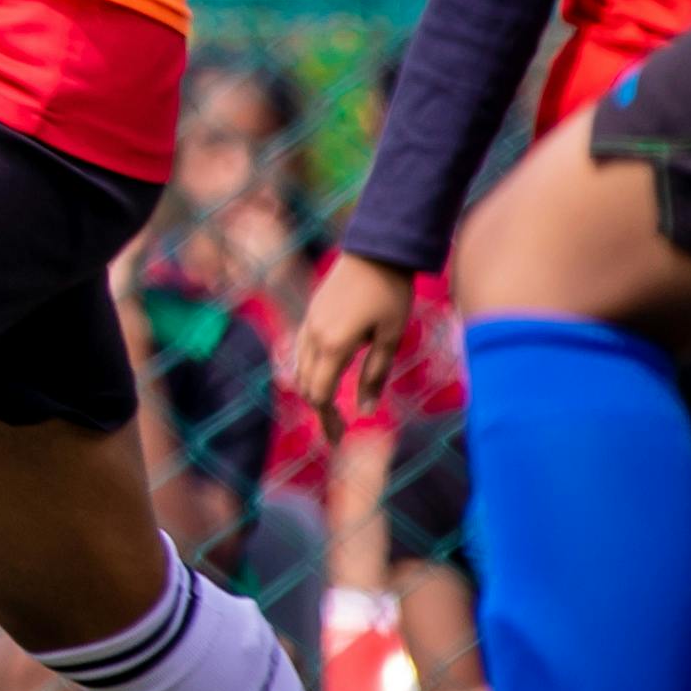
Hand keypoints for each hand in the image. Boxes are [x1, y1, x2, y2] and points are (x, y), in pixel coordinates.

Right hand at [281, 249, 418, 436]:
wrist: (376, 249)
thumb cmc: (390, 292)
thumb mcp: (391, 337)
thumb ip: (375, 375)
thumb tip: (365, 412)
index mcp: (333, 345)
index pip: (318, 395)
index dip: (326, 421)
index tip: (337, 442)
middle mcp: (313, 336)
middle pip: (305, 385)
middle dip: (319, 411)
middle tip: (337, 431)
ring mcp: (308, 322)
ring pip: (299, 368)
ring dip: (312, 390)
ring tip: (332, 407)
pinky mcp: (311, 313)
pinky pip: (302, 350)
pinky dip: (310, 370)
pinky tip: (327, 376)